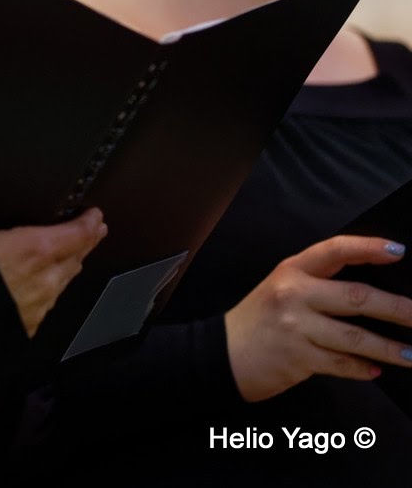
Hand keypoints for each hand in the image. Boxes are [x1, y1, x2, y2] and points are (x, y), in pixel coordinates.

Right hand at [0, 148, 106, 336]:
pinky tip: (44, 292)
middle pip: (76, 257)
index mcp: (36, 249)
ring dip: (71, 267)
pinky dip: (51, 292)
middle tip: (95, 232)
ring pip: (65, 282)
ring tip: (74, 259)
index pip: (76, 234)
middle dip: (85, 243)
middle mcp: (46, 278)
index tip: (97, 216)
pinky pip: (48, 304)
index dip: (89, 224)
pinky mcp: (29, 324)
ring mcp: (40, 304)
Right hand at [226, 235, 411, 401]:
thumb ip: (320, 286)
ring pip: (355, 337)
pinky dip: (362, 368)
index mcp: (292, 271)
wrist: (223, 353)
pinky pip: (342, 364)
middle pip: (356, 297)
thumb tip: (376, 295)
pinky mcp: (298, 358)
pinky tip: (376, 370)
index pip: (334, 251)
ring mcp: (296, 328)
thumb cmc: (260, 320)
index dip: (367, 248)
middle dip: (397, 309)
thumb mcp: (282, 290)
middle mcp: (294, 295)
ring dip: (389, 348)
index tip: (398, 252)